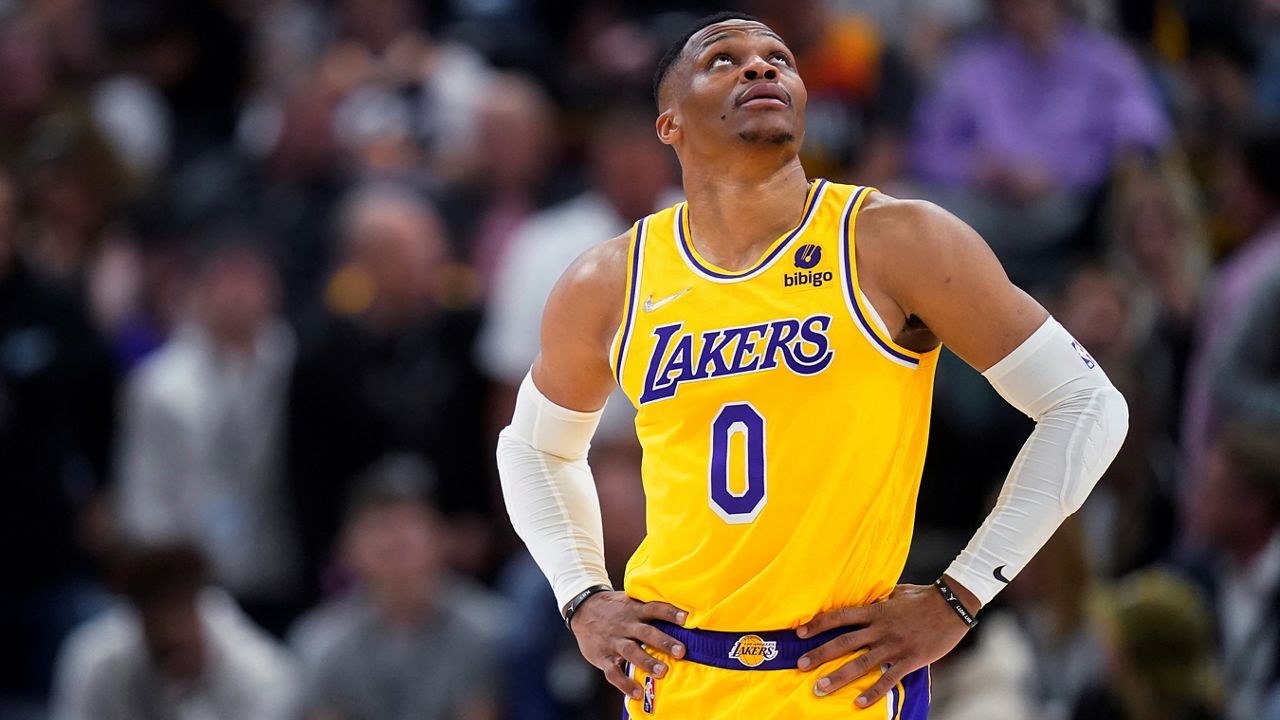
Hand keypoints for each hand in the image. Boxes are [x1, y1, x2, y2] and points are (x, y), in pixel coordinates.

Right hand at [569, 591, 688, 699]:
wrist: (582, 609)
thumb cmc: (613, 608)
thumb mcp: (629, 601)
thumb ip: (647, 607)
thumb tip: (678, 610)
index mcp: (633, 610)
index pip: (654, 608)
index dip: (669, 612)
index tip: (686, 618)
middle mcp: (625, 625)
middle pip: (646, 633)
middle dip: (663, 642)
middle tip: (681, 651)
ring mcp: (613, 641)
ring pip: (631, 651)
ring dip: (647, 662)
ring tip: (663, 672)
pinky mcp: (602, 657)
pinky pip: (613, 672)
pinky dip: (624, 683)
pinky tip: (637, 692)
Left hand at [795, 578, 978, 707]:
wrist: (953, 605)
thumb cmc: (925, 596)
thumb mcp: (897, 592)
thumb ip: (880, 598)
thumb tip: (869, 596)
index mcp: (875, 611)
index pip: (840, 617)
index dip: (818, 624)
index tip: (800, 632)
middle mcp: (880, 629)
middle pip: (843, 642)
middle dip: (819, 654)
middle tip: (800, 666)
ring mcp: (894, 645)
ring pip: (860, 664)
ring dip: (838, 677)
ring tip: (820, 688)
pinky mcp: (909, 659)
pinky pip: (887, 679)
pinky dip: (873, 692)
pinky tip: (859, 703)